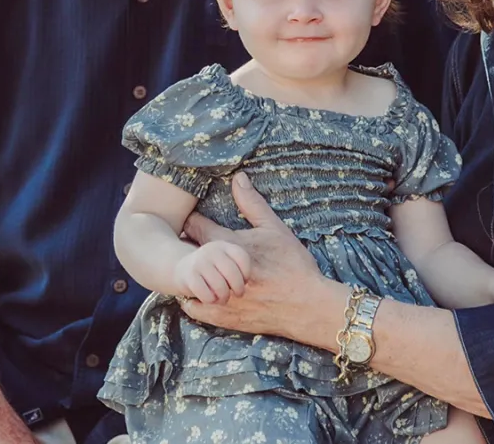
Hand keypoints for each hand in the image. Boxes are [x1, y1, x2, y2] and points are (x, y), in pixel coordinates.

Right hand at [175, 240, 250, 303]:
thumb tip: (249, 284)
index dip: (247, 273)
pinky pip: (206, 294)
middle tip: (238, 294)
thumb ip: (237, 267)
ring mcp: (200, 262)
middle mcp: (212, 251)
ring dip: (224, 297)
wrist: (181, 268)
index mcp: (224, 246)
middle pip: (232, 273)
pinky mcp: (189, 276)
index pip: (242, 258)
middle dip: (238, 288)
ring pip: (220, 287)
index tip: (245, 281)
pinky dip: (211, 300)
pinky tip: (210, 299)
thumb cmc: (212, 269)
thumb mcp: (225, 261)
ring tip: (223, 298)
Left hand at [181, 172, 330, 338]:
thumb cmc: (292, 263)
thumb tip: (238, 177)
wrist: (306, 304)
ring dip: (189, 273)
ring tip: (198, 268)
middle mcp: (220, 271)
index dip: (191, 221)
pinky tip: (203, 290)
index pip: (196, 226)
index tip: (192, 220)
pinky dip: (194, 298)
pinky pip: (193, 307)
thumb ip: (252, 203)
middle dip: (187, 245)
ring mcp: (219, 297)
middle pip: (187, 253)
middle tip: (190, 242)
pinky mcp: (221, 318)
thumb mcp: (275, 228)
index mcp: (231, 245)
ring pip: (188, 282)